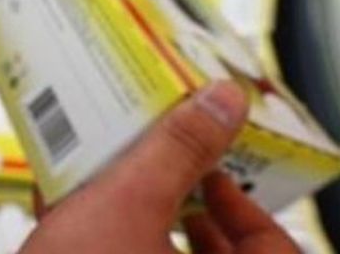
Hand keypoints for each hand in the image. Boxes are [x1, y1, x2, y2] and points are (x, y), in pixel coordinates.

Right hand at [19, 81, 298, 253]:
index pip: (274, 248)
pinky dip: (108, 242)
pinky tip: (66, 211)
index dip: (243, 202)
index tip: (209, 168)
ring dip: (141, 221)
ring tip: (108, 181)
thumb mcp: (126, 203)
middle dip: (186, 204)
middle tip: (160, 167)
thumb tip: (223, 100)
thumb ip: (177, 148)